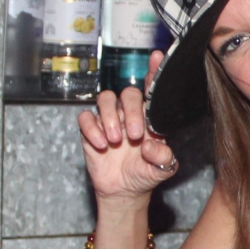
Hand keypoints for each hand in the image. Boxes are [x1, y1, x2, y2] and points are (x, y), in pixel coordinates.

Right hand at [77, 51, 176, 201]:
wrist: (125, 191)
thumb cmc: (145, 174)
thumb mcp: (163, 169)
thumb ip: (163, 158)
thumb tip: (149, 146)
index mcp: (150, 119)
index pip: (152, 91)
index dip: (154, 73)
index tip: (157, 57)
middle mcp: (130, 114)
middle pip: (128, 93)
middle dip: (131, 111)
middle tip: (135, 134)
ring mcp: (109, 120)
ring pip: (106, 99)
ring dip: (110, 117)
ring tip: (116, 140)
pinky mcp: (91, 129)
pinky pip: (86, 118)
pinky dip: (92, 129)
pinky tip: (101, 145)